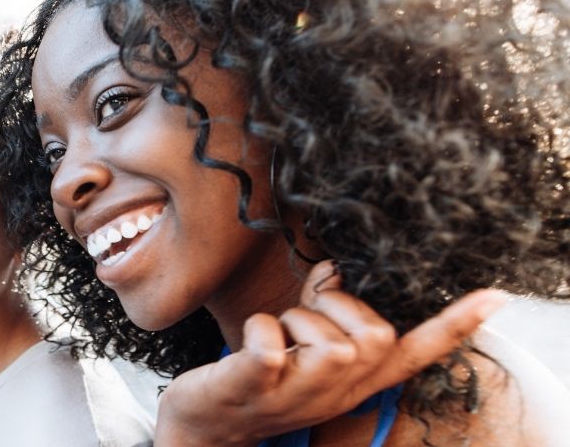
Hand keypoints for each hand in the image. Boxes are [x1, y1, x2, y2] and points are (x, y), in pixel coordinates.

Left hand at [153, 260, 507, 446]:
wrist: (202, 430)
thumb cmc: (254, 380)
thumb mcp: (302, 349)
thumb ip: (326, 310)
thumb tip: (338, 268)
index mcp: (352, 380)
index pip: (414, 355)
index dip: (454, 326)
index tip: (495, 296)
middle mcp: (335, 391)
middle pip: (378, 335)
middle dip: (341, 306)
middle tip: (304, 314)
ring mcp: (298, 393)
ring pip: (330, 339)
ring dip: (296, 317)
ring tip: (276, 336)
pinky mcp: (256, 386)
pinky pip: (271, 345)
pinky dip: (260, 329)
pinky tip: (248, 344)